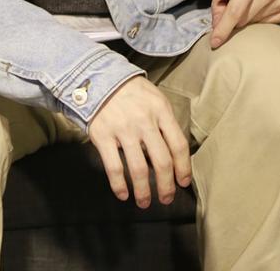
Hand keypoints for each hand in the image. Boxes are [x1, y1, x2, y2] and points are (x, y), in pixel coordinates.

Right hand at [87, 77, 190, 207]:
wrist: (95, 77)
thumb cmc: (129, 91)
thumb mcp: (154, 97)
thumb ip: (165, 121)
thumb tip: (175, 153)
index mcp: (160, 111)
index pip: (178, 145)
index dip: (183, 168)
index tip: (183, 182)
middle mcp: (144, 121)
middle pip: (162, 161)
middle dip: (166, 186)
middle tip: (166, 199)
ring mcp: (122, 129)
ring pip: (139, 169)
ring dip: (144, 191)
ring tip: (144, 202)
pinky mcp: (102, 136)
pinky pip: (114, 167)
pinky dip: (119, 185)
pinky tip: (123, 195)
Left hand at [211, 0, 279, 48]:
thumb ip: (217, 3)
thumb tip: (217, 26)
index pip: (235, 11)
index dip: (223, 28)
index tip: (215, 42)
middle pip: (245, 19)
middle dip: (234, 20)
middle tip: (234, 6)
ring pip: (257, 23)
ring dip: (248, 19)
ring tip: (250, 3)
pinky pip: (271, 24)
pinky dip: (261, 19)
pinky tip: (261, 7)